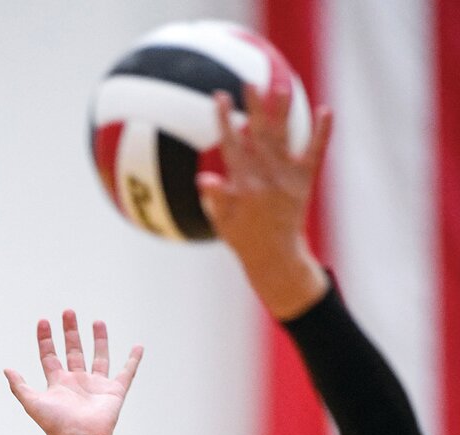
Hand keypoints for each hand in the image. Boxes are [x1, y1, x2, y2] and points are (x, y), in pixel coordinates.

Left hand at [4, 312, 141, 434]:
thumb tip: (6, 370)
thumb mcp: (32, 402)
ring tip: (97, 321)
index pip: (50, 356)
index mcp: (58, 384)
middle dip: (70, 332)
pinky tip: (138, 347)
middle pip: (73, 351)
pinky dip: (133, 360)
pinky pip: (127, 372)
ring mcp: (96, 386)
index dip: (45, 339)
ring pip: (99, 357)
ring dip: (98, 339)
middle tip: (68, 312)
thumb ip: (19, 386)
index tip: (44, 322)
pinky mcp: (114, 391)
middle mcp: (77, 382)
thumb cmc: (56, 425)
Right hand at [197, 84, 332, 319]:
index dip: (224, 121)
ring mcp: (288, 178)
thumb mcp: (222, 222)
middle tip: (249, 81)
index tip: (219, 97)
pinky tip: (326, 110)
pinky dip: (322, 132)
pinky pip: (315, 152)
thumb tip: (203, 179)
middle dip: (253, 107)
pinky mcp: (305, 181)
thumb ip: (215, 198)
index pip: (232, 146)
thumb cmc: (243, 240)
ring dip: (283, 113)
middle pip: (258, 135)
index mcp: (244, 185)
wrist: (275, 256)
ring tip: (282, 86)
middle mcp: (266, 177)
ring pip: (284, 139)